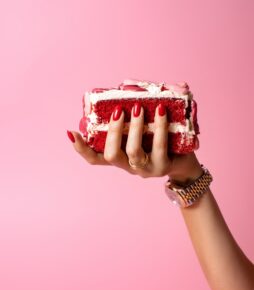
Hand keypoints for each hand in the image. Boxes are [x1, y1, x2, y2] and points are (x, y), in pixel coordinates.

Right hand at [67, 103, 202, 184]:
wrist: (185, 160)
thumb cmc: (160, 139)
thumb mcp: (144, 127)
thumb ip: (132, 110)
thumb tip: (127, 85)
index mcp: (120, 156)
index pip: (95, 159)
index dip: (81, 148)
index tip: (71, 132)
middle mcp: (129, 166)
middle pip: (110, 156)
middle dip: (113, 131)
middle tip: (120, 111)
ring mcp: (145, 169)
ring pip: (133, 151)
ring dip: (134, 127)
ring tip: (138, 108)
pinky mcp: (163, 166)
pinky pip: (158, 146)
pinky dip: (159, 126)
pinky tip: (161, 110)